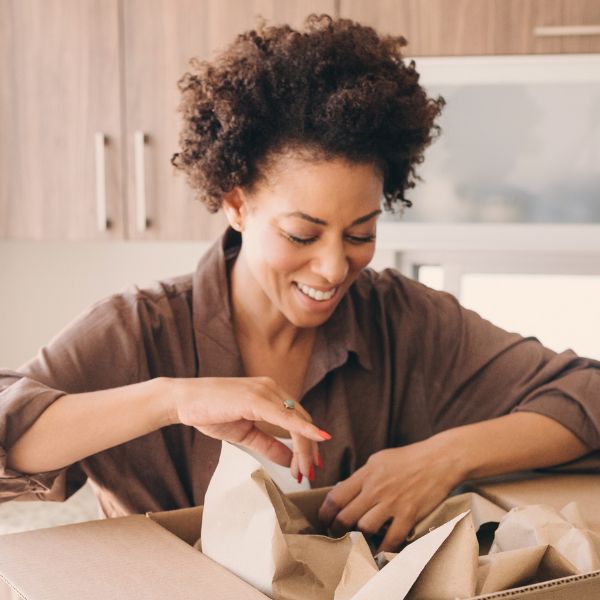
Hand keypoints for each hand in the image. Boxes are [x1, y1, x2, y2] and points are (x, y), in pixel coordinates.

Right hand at [162, 376, 329, 480]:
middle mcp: (272, 388)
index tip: (310, 466)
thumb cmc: (209, 412)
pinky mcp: (255, 398)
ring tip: (304, 471)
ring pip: (297, 421)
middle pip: (302, 420)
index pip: (297, 419)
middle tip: (310, 474)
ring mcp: (264, 390)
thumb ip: (268, 444)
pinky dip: (303, 428)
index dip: (307, 443)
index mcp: (270, 393)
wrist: (182, 401)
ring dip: (305, 448)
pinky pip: (285, 415)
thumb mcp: (245, 433)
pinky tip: (317, 438)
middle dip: (309, 450)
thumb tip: (289, 460)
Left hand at [318, 437, 462, 551]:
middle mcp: (375, 488)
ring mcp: (392, 502)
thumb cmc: (409, 458)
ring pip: (364, 528)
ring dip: (360, 537)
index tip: (324, 520)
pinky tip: (380, 550)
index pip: (336, 497)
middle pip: (346, 516)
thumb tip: (346, 491)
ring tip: (359, 540)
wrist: (439, 459)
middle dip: (337, 530)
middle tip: (337, 535)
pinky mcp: (409, 514)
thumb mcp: (379, 460)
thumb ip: (362, 476)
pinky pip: (391, 539)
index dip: (325, 513)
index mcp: (366, 473)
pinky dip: (383, 548)